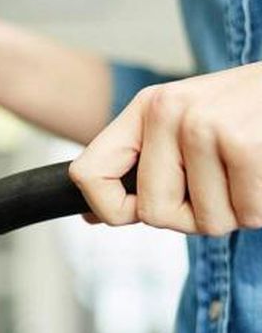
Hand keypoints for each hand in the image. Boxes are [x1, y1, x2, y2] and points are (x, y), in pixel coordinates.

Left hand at [69, 62, 261, 234]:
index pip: (87, 174)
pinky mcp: (245, 144)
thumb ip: (140, 166)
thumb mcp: (183, 124)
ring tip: (248, 171)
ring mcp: (205, 126)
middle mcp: (167, 113)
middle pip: (153, 214)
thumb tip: (91, 215)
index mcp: (146, 109)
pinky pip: (247, 215)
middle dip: (192, 216)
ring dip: (235, 211)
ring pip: (207, 222)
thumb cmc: (247, 112)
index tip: (132, 212)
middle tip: (219, 185)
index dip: (108, 208)